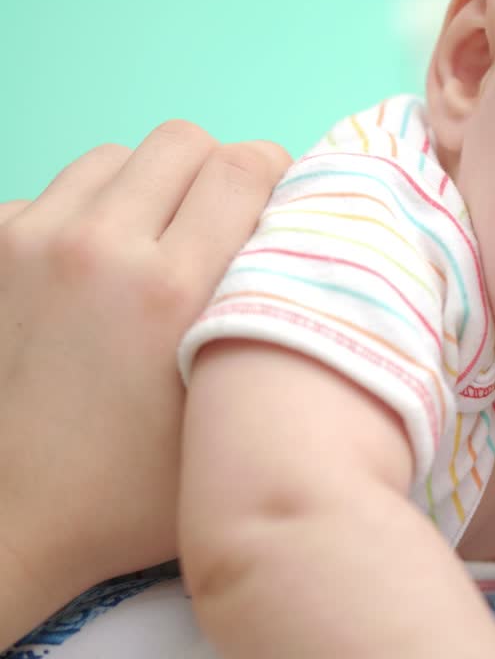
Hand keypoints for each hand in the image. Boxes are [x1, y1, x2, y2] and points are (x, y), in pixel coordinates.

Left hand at [0, 122, 288, 642]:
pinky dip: (88, 213)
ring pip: (117, 157)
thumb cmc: (133, 489)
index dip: (277, 175)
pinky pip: (58, 192)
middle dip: (216, 172)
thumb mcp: (231, 415)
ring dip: (150, 186)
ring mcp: (34, 241)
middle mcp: (100, 248)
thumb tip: (302, 253)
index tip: (282, 208)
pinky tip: (99, 270)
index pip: (243, 166)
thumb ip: (276, 330)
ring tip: (159, 244)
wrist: (14, 517)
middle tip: (225, 224)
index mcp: (173, 291)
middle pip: (182, 141)